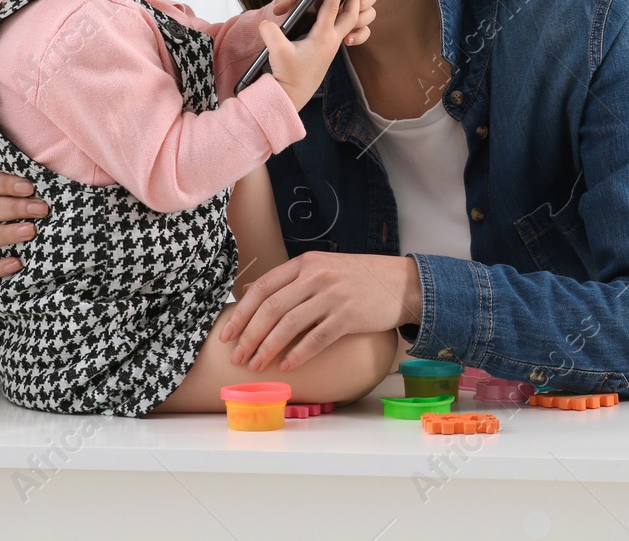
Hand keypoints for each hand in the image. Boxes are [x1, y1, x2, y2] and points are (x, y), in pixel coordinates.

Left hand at [216, 251, 420, 371]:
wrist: (401, 282)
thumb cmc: (358, 278)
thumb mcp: (323, 267)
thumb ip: (290, 279)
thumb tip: (250, 292)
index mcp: (306, 263)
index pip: (263, 288)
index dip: (241, 313)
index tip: (226, 334)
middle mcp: (316, 276)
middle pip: (271, 308)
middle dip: (249, 336)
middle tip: (237, 357)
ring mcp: (333, 295)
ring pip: (289, 324)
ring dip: (268, 348)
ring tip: (256, 366)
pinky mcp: (348, 316)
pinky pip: (316, 338)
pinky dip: (298, 354)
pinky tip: (286, 366)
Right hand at [259, 0, 371, 109]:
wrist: (293, 96)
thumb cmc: (288, 76)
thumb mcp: (277, 53)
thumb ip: (271, 34)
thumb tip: (266, 23)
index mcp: (322, 38)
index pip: (331, 8)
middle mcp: (331, 41)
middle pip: (351, 15)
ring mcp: (331, 46)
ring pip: (350, 24)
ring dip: (353, 9)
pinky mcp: (327, 52)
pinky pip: (343, 31)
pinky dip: (346, 20)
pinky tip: (340, 15)